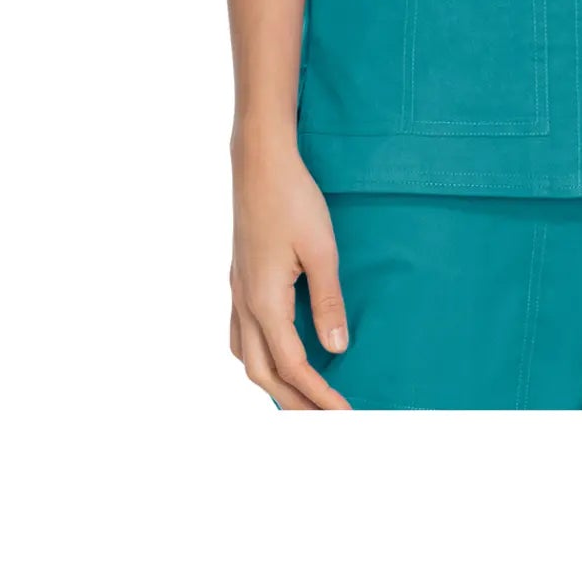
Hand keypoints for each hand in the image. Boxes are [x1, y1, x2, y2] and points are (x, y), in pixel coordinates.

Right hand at [230, 136, 351, 408]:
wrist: (259, 161)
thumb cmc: (293, 199)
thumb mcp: (321, 249)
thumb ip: (327, 301)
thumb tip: (336, 348)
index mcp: (264, 301)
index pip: (292, 366)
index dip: (318, 395)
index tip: (344, 415)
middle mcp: (244, 302)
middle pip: (262, 372)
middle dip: (293, 402)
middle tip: (325, 421)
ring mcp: (237, 289)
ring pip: (245, 354)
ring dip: (271, 382)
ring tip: (301, 396)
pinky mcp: (239, 276)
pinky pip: (241, 332)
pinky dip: (258, 354)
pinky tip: (274, 350)